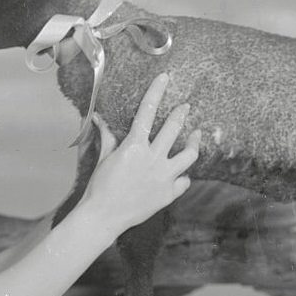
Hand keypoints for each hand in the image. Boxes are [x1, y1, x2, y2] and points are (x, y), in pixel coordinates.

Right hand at [82, 74, 200, 230]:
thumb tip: (99, 118)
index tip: (165, 78)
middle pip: (174, 129)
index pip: (147, 111)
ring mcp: (164, 177)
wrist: (104, 217)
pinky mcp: (169, 194)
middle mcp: (152, 159)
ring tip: (196, 135)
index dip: (157, 92)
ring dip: (194, 143)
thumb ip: (108, 136)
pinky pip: (184, 181)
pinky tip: (180, 174)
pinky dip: (182, 176)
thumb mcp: (103, 158)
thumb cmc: (100, 187)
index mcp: (134, 146)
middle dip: (181, 114)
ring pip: (189, 155)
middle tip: (185, 106)